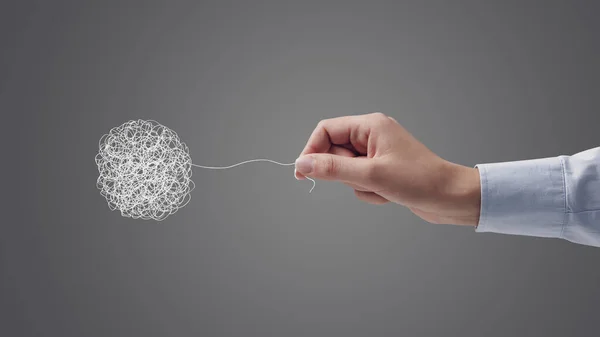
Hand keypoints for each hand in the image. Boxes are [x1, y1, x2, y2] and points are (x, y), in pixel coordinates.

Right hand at [295, 112, 480, 225]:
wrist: (450, 198)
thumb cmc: (419, 181)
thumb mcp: (371, 175)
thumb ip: (333, 169)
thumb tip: (302, 164)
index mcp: (370, 126)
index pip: (326, 131)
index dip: (311, 151)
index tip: (303, 173)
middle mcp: (371, 135)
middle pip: (334, 152)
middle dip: (345, 174)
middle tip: (364, 181)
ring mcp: (376, 153)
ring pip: (346, 171)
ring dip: (359, 186)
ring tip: (382, 189)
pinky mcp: (381, 170)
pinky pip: (359, 181)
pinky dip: (369, 192)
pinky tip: (388, 194)